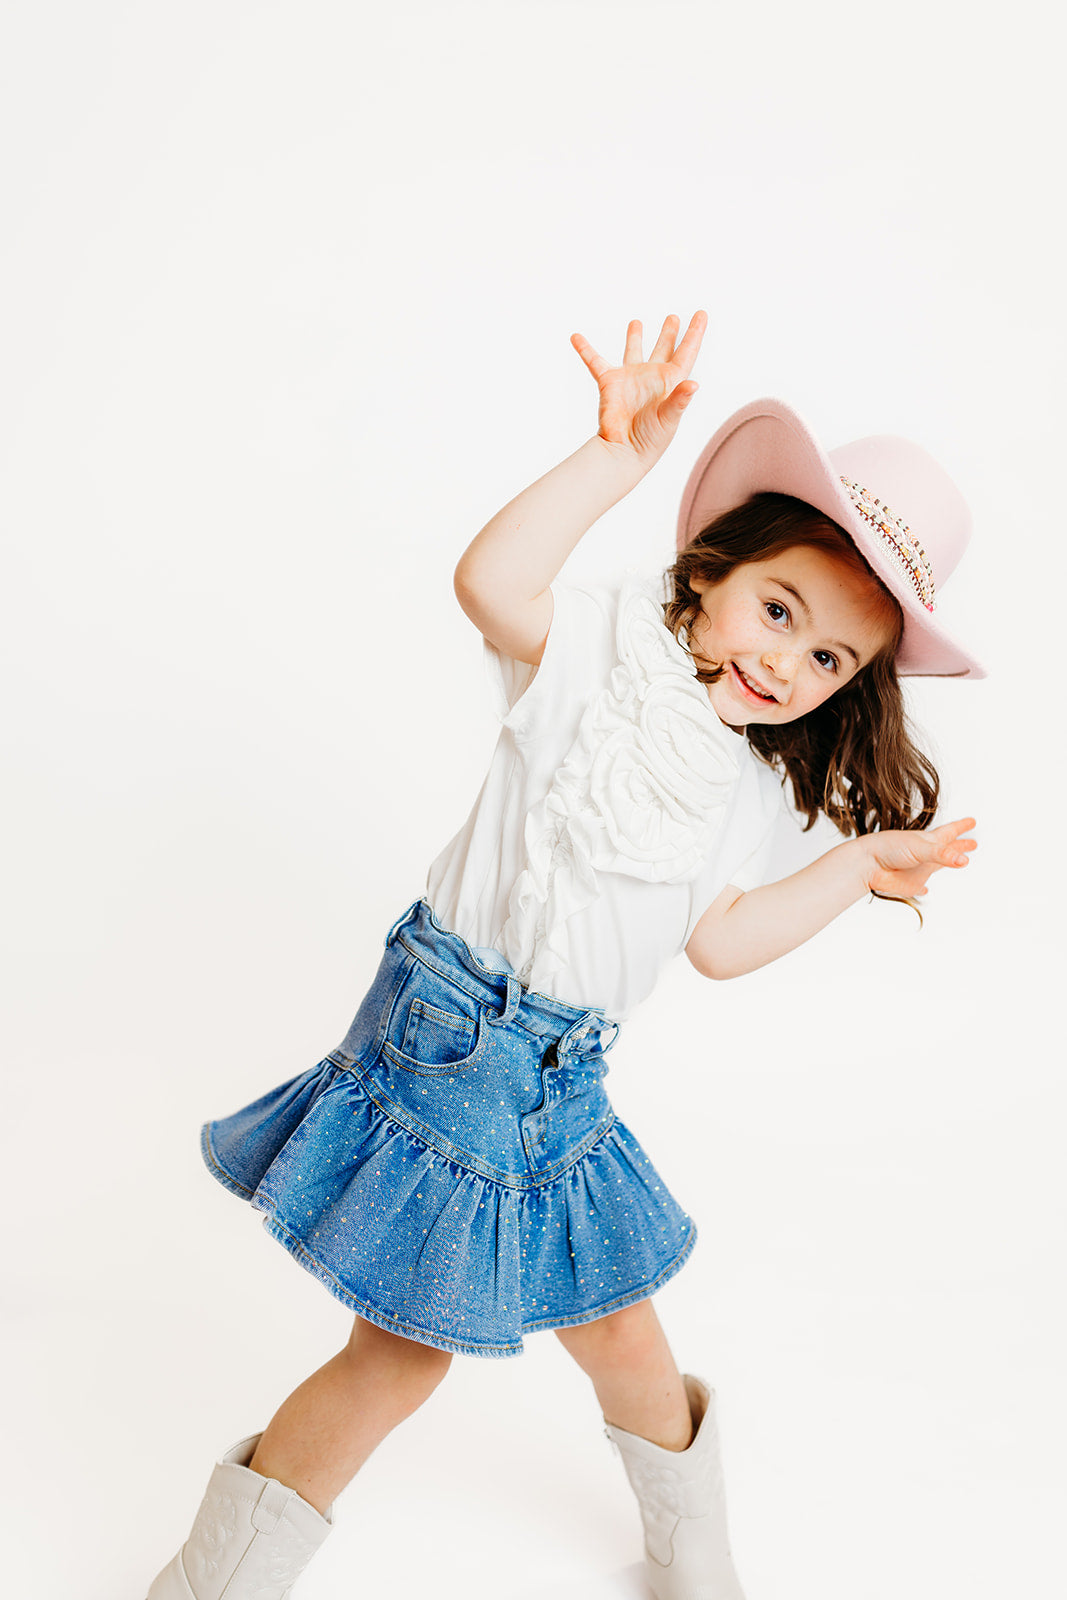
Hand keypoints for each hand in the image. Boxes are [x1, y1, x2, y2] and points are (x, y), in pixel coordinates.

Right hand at [571, 311, 706, 467]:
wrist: (624, 451)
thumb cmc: (651, 439)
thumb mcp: (670, 418)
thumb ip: (680, 400)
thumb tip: (694, 384)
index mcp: (670, 381)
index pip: (686, 351)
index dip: (695, 332)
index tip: (702, 314)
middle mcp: (652, 377)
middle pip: (664, 348)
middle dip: (669, 333)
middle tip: (673, 317)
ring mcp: (631, 378)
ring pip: (634, 351)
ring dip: (635, 337)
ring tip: (637, 322)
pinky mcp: (610, 383)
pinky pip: (596, 362)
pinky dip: (585, 350)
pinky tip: (576, 337)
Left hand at [862, 817, 977, 898]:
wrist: (866, 864)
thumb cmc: (889, 848)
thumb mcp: (920, 847)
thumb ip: (943, 855)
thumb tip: (964, 861)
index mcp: (927, 841)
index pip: (949, 832)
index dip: (961, 827)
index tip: (972, 821)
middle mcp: (924, 855)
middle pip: (947, 848)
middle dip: (960, 845)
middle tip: (973, 843)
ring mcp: (917, 870)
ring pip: (936, 866)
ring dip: (947, 863)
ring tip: (956, 861)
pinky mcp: (909, 885)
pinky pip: (919, 888)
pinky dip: (924, 889)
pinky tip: (925, 890)